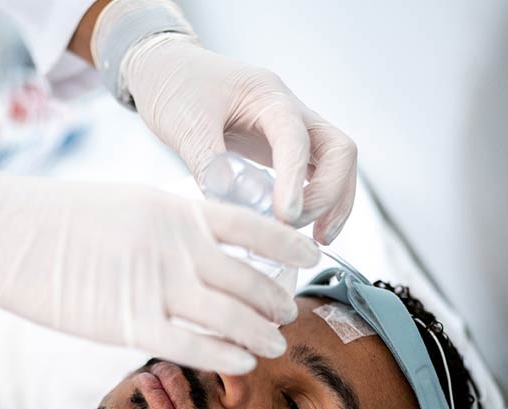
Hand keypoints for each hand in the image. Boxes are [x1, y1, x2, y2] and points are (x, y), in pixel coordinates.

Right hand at [0, 152, 320, 374]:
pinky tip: (243, 362)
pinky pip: (192, 346)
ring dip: (260, 333)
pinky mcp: (126, 325)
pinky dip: (226, 356)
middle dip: (275, 301)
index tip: (311, 256)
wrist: (0, 232)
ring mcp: (152, 286)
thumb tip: (200, 251)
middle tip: (288, 314)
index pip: (252, 225)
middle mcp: (173, 247)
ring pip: (230, 316)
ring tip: (274, 343)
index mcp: (174, 210)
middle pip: (248, 279)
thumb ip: (168, 228)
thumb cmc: (54, 217)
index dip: (289, 245)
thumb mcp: (125, 204)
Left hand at [124, 35, 357, 243]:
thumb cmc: (176, 86)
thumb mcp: (185, 123)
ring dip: (334, 202)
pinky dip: (319, 201)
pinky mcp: (282, 147)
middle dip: (329, 193)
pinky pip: (316, 173)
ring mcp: (291, 128)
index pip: (295, 137)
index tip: (285, 216)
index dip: (295, 179)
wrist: (168, 70)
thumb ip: (207, 161)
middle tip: (297, 229)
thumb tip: (228, 201)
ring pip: (335, 163)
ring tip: (318, 239)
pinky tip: (304, 227)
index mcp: (266, 95)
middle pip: (338, 150)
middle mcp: (289, 110)